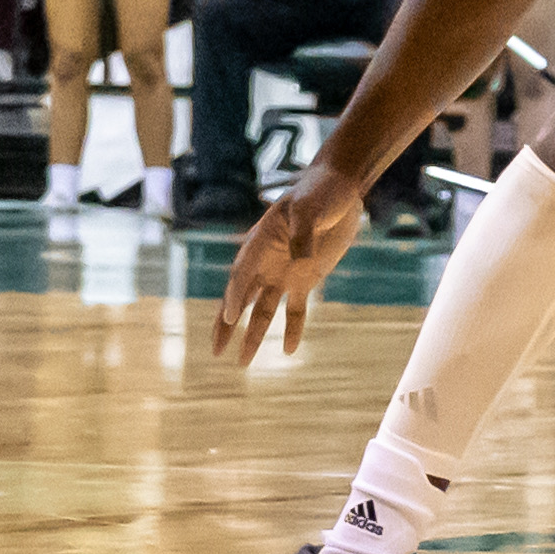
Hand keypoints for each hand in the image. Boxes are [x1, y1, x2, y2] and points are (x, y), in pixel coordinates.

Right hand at [210, 175, 369, 359]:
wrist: (339, 190)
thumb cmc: (318, 193)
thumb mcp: (309, 209)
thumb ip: (303, 235)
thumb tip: (299, 262)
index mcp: (259, 242)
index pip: (242, 273)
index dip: (235, 295)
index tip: (230, 316)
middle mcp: (266, 262)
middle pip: (241, 298)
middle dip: (227, 325)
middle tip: (215, 350)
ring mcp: (284, 272)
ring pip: (262, 310)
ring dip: (254, 335)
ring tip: (243, 362)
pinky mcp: (305, 279)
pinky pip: (295, 310)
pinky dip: (293, 329)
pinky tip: (290, 351)